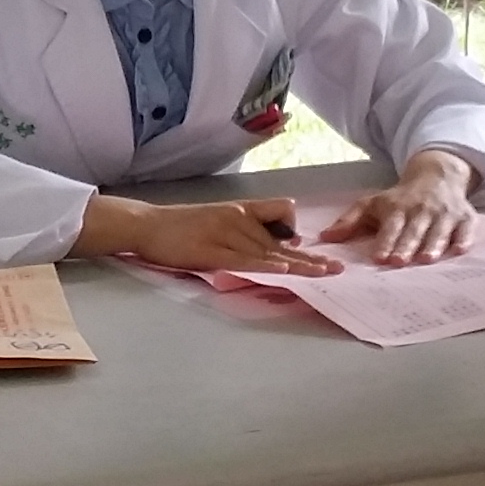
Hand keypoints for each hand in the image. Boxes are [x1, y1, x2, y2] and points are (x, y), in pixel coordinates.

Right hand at [77, 194, 339, 274]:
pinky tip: (285, 272)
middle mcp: (239, 220)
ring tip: (323, 274)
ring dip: (298, 266)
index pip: (280, 214)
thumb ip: (241, 229)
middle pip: (281, 241)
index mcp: (241, 210)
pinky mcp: (212, 252)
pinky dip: (267, 266)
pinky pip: (245, 260)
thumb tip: (265, 247)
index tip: (308, 250)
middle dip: (310, 257)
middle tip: (337, 268)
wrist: (147, 225)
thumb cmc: (179, 226)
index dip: (295, 233)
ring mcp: (226, 235)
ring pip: (269, 253)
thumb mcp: (215, 218)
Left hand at [320, 150, 479, 265]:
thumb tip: (324, 238)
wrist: (437, 175)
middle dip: (406, 245)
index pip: (391, 226)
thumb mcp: (373, 203)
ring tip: (427, 260)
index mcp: (397, 208)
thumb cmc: (401, 198)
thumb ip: (349, 221)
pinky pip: (466, 229)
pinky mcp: (465, 217)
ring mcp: (444, 213)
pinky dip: (464, 239)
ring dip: (433, 245)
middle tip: (399, 262)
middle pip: (413, 230)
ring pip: (438, 231)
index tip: (379, 257)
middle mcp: (421, 210)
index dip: (385, 241)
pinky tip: (460, 251)